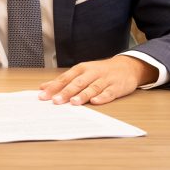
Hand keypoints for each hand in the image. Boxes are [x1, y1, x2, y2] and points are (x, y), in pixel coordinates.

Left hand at [37, 56, 157, 105]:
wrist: (126, 66)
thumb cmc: (100, 71)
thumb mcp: (81, 72)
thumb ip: (63, 80)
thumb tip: (44, 87)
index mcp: (81, 69)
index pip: (65, 79)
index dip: (53, 87)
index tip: (43, 95)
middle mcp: (91, 73)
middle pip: (77, 83)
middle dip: (65, 92)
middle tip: (55, 101)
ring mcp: (104, 80)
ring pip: (92, 87)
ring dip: (82, 95)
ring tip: (73, 102)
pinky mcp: (116, 87)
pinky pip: (109, 92)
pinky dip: (102, 97)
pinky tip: (95, 102)